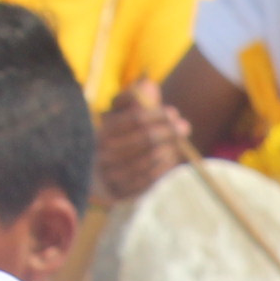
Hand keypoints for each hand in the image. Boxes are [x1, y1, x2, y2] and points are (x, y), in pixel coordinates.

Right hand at [94, 81, 192, 204]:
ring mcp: (109, 176)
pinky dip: (163, 169)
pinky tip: (170, 159)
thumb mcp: (119, 115)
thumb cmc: (116, 137)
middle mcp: (102, 155)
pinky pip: (147, 181)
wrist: (95, 176)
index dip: (157, 115)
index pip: (135, 119)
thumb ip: (134, 99)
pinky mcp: (118, 194)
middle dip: (168, 131)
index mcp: (101, 132)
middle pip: (145, 139)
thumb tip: (149, 86)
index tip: (172, 113)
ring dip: (168, 150)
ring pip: (149, 160)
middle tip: (184, 127)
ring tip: (178, 143)